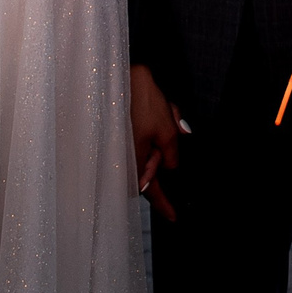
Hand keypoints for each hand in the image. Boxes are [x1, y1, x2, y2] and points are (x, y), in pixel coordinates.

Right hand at [131, 65, 181, 220]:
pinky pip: (139, 139)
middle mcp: (122, 159)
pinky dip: (151, 127)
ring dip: (159, 133)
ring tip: (160, 110)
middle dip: (163, 150)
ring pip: (148, 149)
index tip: (174, 217)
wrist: (117, 75)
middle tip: (167, 127)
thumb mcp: (166, 130)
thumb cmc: (140, 102)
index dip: (165, 205)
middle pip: (152, 166)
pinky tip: (154, 109)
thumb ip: (172, 154)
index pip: (152, 191)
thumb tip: (172, 166)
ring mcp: (118, 147)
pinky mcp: (116, 135)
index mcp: (133, 164)